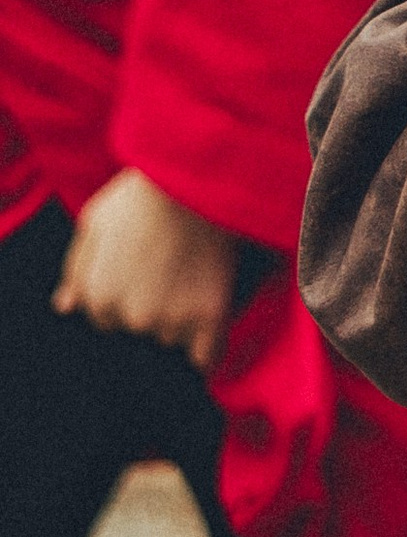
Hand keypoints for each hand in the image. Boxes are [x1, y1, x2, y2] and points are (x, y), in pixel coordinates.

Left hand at [53, 168, 236, 370]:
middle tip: (170, 267)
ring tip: (193, 277)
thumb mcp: (94, 222)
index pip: (106, 317)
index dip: (124, 293)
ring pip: (172, 337)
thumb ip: (76, 270)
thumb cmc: (141, 195)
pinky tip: (208, 327)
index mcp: (99, 295)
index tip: (142, 269)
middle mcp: (131, 316)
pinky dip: (207, 349)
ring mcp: (172, 320)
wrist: (195, 180)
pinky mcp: (211, 317)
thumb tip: (64, 306)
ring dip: (181, 320)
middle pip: (140, 328)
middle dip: (151, 307)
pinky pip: (206, 356)